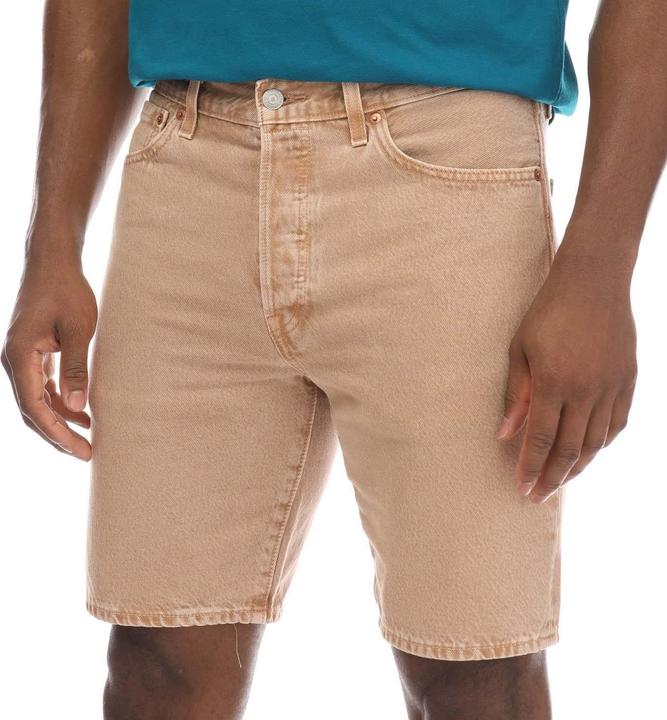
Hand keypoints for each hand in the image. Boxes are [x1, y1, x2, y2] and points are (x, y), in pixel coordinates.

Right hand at [2, 257, 96, 460]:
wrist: (53, 261)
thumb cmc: (67, 290)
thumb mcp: (79, 329)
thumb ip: (77, 367)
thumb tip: (77, 406)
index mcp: (19, 356)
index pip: (34, 407)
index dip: (57, 432)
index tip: (81, 450)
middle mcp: (14, 360)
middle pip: (32, 409)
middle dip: (58, 434)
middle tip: (87, 454)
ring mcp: (22, 356)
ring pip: (37, 400)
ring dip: (60, 420)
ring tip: (88, 438)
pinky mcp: (33, 352)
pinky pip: (43, 386)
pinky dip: (61, 401)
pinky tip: (82, 412)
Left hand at [498, 242, 637, 502]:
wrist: (594, 281)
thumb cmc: (547, 312)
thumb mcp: (519, 349)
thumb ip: (515, 394)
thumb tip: (505, 434)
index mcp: (553, 382)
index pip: (540, 439)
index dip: (530, 467)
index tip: (522, 489)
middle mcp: (585, 390)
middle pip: (569, 449)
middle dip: (552, 477)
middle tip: (539, 496)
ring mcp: (611, 387)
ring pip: (596, 442)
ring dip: (578, 466)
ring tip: (560, 480)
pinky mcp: (628, 380)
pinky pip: (618, 424)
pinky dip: (603, 444)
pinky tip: (590, 452)